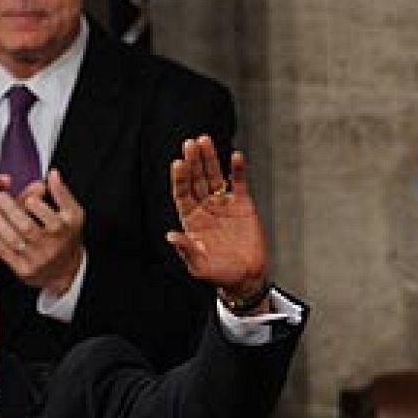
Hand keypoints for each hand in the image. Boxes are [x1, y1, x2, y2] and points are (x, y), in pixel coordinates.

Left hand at [0, 169, 86, 294]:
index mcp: (64, 230)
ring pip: (14, 240)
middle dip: (10, 211)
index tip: (28, 197)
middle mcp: (51, 246)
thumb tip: (52, 174)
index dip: (38, 207)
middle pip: (27, 228)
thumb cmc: (67, 236)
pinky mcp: (24, 269)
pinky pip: (5, 252)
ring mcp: (37, 259)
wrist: (66, 270)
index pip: (50, 218)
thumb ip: (62, 193)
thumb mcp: (73, 214)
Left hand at [166, 135, 268, 302]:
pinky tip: (235, 156)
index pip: (182, 194)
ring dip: (210, 159)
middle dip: (193, 162)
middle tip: (190, 143)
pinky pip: (238, 183)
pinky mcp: (243, 204)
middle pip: (197, 179)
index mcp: (191, 220)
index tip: (178, 163)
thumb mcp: (199, 266)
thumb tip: (170, 236)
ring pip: (214, 176)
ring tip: (205, 140)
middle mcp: (205, 208)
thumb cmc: (220, 274)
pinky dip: (237, 170)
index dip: (180, 179)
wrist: (246, 277)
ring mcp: (223, 204)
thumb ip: (186, 250)